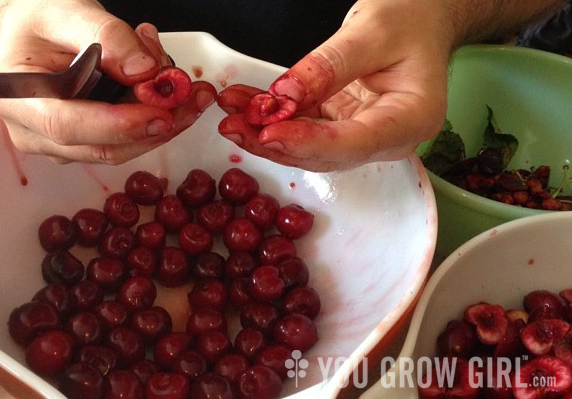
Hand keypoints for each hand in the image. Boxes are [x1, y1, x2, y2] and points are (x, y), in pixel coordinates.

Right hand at [0, 0, 215, 163]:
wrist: (35, 34)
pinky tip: (171, 93)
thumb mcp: (69, 11)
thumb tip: (145, 71)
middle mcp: (35, 133)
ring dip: (163, 123)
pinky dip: (155, 120)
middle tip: (194, 96)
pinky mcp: (86, 146)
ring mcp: (61, 146)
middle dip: (155, 125)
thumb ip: (107, 36)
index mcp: (18, 99)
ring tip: (187, 87)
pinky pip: (127, 143)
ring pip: (122, 149)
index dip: (118, 125)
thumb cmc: (42, 23)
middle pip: (103, 147)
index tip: (161, 114)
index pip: (67, 126)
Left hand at [217, 0, 450, 171]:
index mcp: (412, 119)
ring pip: (310, 146)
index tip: (269, 134)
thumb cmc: (411, 22)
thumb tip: (284, 95)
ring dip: (268, 133)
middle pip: (327, 153)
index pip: (355, 142)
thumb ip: (328, 66)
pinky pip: (306, 127)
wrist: (420, 21)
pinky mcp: (344, 126)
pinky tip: (247, 105)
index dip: (308, 142)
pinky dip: (276, 118)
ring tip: (232, 115)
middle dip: (277, 143)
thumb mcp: (371, 31)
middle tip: (235, 127)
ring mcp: (365, 135)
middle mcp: (389, 138)